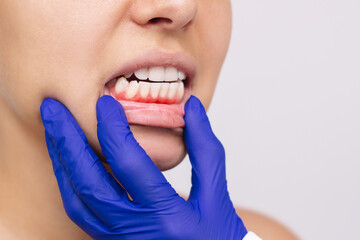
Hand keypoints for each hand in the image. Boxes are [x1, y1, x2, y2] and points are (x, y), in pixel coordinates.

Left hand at [40, 95, 246, 239]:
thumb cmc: (216, 237)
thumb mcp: (216, 194)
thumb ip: (205, 149)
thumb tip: (193, 108)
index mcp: (166, 216)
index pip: (129, 163)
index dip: (113, 128)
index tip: (104, 101)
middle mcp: (134, 232)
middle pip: (87, 182)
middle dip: (66, 140)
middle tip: (51, 108)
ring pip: (76, 199)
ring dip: (61, 161)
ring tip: (54, 129)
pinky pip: (80, 210)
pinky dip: (70, 181)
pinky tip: (69, 159)